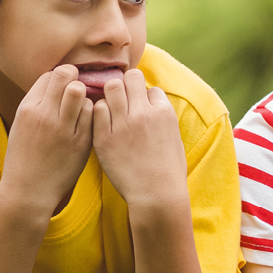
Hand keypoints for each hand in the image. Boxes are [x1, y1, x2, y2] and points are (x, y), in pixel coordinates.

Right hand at [0, 65, 95, 220]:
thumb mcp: (21, 125)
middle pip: (65, 76)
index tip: (62, 88)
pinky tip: (85, 123)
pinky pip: (92, 114)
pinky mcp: (80, 142)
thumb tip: (55, 84)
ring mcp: (63, 128)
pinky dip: (91, 114)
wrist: (28, 191)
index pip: (49, 75)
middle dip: (74, 78)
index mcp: (28, 109)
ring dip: (83, 95)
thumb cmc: (24, 157)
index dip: (59, 78)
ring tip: (80, 107)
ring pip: (80, 91)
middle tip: (76, 90)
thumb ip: (38, 104)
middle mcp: (45, 115)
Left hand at [92, 69, 187, 213]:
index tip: (143, 109)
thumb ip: (162, 117)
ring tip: (113, 110)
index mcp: (164, 112)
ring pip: (111, 87)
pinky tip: (104, 123)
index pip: (150, 87)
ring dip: (111, 95)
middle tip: (124, 101)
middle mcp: (143, 113)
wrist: (156, 195)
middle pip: (130, 77)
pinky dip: (100, 112)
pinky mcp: (104, 137)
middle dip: (127, 86)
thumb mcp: (174, 138)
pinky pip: (97, 110)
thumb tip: (152, 102)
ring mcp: (123, 124)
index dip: (145, 97)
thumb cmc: (168, 170)